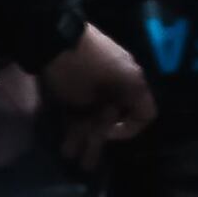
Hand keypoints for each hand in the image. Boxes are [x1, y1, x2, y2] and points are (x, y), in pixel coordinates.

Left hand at [39, 19, 157, 169]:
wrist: (52, 35)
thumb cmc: (77, 70)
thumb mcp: (90, 101)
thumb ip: (101, 120)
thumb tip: (103, 132)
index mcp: (132, 82)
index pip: (145, 115)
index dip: (129, 130)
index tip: (107, 134)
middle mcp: (120, 80)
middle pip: (114, 118)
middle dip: (97, 140)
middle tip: (83, 161)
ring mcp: (100, 77)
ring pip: (95, 112)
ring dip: (83, 134)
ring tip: (66, 153)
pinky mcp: (82, 75)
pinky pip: (84, 102)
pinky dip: (76, 118)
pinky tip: (63, 134)